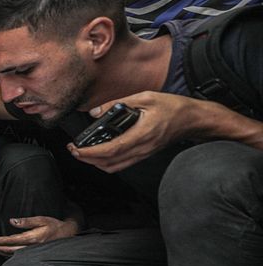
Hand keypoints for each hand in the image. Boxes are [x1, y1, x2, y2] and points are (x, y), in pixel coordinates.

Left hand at [0, 216, 78, 255]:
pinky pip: (17, 256)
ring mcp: (31, 253)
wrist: (68, 235)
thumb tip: (11, 221)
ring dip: (0, 251)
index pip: (9, 241)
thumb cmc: (54, 226)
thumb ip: (26, 221)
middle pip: (8, 250)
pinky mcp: (33, 254)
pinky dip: (8, 254)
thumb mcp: (41, 220)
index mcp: (31, 238)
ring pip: (12, 255)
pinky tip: (3, 251)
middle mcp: (30, 248)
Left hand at [67, 91, 202, 172]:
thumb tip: (95, 112)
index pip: (110, 150)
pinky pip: (121, 165)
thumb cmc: (172, 107)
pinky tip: (99, 153)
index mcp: (141, 134)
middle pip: (108, 163)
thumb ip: (118, 103)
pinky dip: (106, 162)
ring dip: (95, 163)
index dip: (90, 152)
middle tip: (74, 149)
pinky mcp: (144, 155)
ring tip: (83, 152)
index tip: (75, 149)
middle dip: (87, 159)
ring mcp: (143, 154)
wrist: (193, 119)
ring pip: (114, 167)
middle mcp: (141, 149)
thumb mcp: (145, 97)